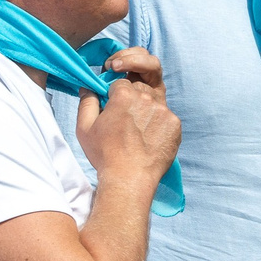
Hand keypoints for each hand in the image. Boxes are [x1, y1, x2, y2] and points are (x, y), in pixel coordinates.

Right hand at [77, 48, 180, 184]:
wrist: (130, 178)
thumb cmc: (105, 154)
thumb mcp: (85, 128)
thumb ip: (87, 102)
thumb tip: (89, 87)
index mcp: (124, 95)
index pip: (119, 83)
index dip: (113, 94)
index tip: (111, 105)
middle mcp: (147, 98)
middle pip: (138, 87)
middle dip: (130, 98)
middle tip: (123, 118)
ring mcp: (164, 111)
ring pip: (154, 101)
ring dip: (145, 109)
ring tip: (135, 131)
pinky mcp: (175, 124)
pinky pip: (165, 116)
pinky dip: (157, 123)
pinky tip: (147, 139)